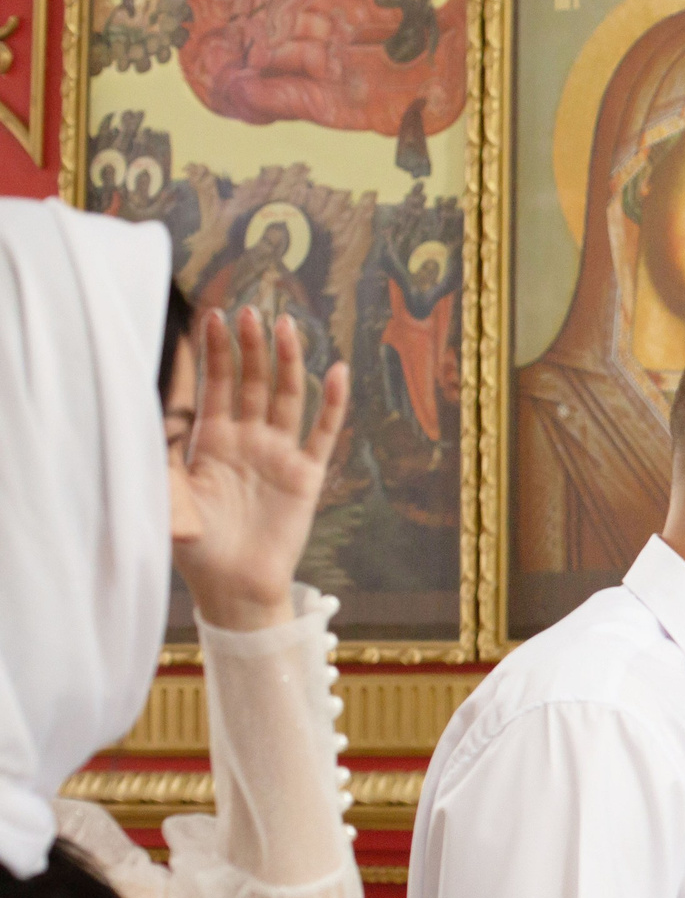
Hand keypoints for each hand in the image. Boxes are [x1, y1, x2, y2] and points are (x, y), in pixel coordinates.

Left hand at [173, 308, 349, 630]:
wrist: (234, 585)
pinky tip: (338, 371)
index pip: (213, 387)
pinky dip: (332, 403)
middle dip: (249, 348)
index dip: (213, 354)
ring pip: (286, 397)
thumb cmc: (197, 546)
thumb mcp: (167, 501)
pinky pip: (323, 432)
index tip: (212, 317)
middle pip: (250, 383)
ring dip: (287, 362)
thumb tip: (134, 429)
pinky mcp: (307, 474)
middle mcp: (248, 440)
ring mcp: (280, 454)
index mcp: (212, 442)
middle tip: (249, 312)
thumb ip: (158, 465)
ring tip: (286, 326)